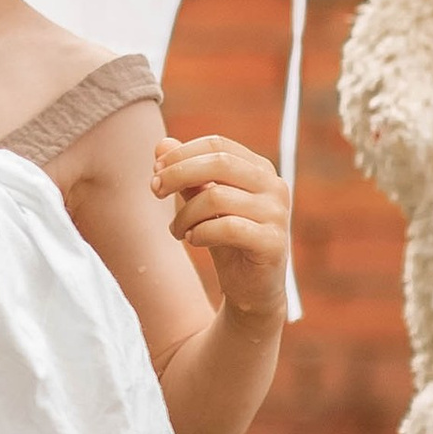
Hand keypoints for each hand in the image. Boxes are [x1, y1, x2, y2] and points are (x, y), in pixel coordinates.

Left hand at [151, 132, 290, 324]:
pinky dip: (201, 232)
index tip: (155, 170)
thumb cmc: (227, 240)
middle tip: (154, 190)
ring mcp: (277, 214)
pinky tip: (193, 239)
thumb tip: (161, 144)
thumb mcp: (203, 205)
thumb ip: (187, 176)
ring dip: (185, 214)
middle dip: (178, 173)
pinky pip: (228, 228)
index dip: (182, 153)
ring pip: (217, 197)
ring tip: (177, 230)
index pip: (217, 144)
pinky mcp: (273, 243)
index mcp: (259, 169)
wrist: (252, 289)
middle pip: (219, 162)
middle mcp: (274, 186)